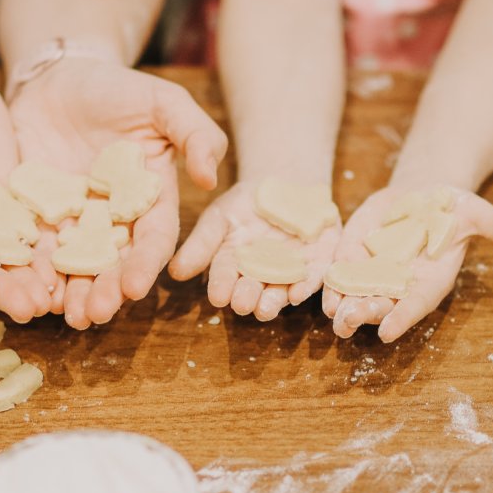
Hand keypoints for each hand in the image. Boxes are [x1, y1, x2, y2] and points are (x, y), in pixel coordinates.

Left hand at [9, 58, 226, 328]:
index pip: (152, 240)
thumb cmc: (117, 88)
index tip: (135, 288)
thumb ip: (196, 134)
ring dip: (69, 293)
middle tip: (93, 314)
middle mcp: (112, 220)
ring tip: (63, 316)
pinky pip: (32, 248)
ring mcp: (72, 221)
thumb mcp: (164, 101)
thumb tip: (210, 179)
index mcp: (149, 200)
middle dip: (104, 292)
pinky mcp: (34, 215)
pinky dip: (30, 272)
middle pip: (111, 264)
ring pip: (72, 266)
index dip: (145, 265)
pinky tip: (25, 291)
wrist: (57, 76)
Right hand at [169, 181, 339, 320]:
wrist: (287, 183)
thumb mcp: (219, 216)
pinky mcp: (318, 265)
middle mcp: (261, 274)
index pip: (225, 278)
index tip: (217, 297)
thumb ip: (201, 243)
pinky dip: (306, 287)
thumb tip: (175, 272)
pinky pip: (313, 279)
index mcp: (234, 264)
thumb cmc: (247, 201)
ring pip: (281, 291)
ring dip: (274, 301)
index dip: (221, 287)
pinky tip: (298, 293)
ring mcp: (290, 271)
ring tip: (265, 309)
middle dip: (247, 298)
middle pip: (253, 291)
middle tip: (241, 305)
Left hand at [323, 186, 492, 341]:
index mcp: (431, 280)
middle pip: (382, 306)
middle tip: (348, 324)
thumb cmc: (453, 207)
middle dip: (365, 315)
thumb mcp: (477, 212)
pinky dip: (331, 287)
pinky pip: (340, 278)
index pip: (416, 304)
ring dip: (343, 307)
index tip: (388, 332)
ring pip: (357, 297)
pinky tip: (320, 294)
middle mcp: (401, 284)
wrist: (422, 196)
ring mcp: (375, 275)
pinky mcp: (354, 260)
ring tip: (332, 316)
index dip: (402, 317)